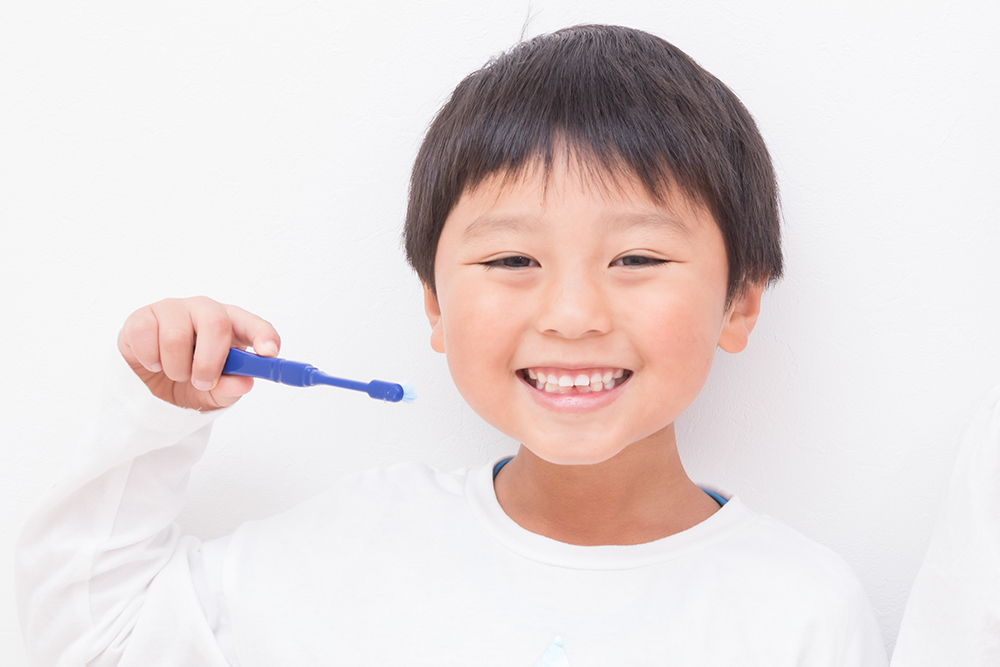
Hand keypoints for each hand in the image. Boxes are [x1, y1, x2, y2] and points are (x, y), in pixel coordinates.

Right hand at [117, 296, 280, 410]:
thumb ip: (230, 388)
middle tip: (203, 382)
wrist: (147, 390)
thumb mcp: (214, 394)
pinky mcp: (142, 317)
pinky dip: (151, 360)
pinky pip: (146, 335)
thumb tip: (245, 382)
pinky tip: (153, 364)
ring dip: (176, 367)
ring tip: (175, 373)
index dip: (263, 335)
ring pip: (177, 336)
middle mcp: (204, 312)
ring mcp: (173, 310)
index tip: (270, 354)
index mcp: (230, 326)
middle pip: (216, 323)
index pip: (253, 324)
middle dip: (210, 360)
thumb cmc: (189, 383)